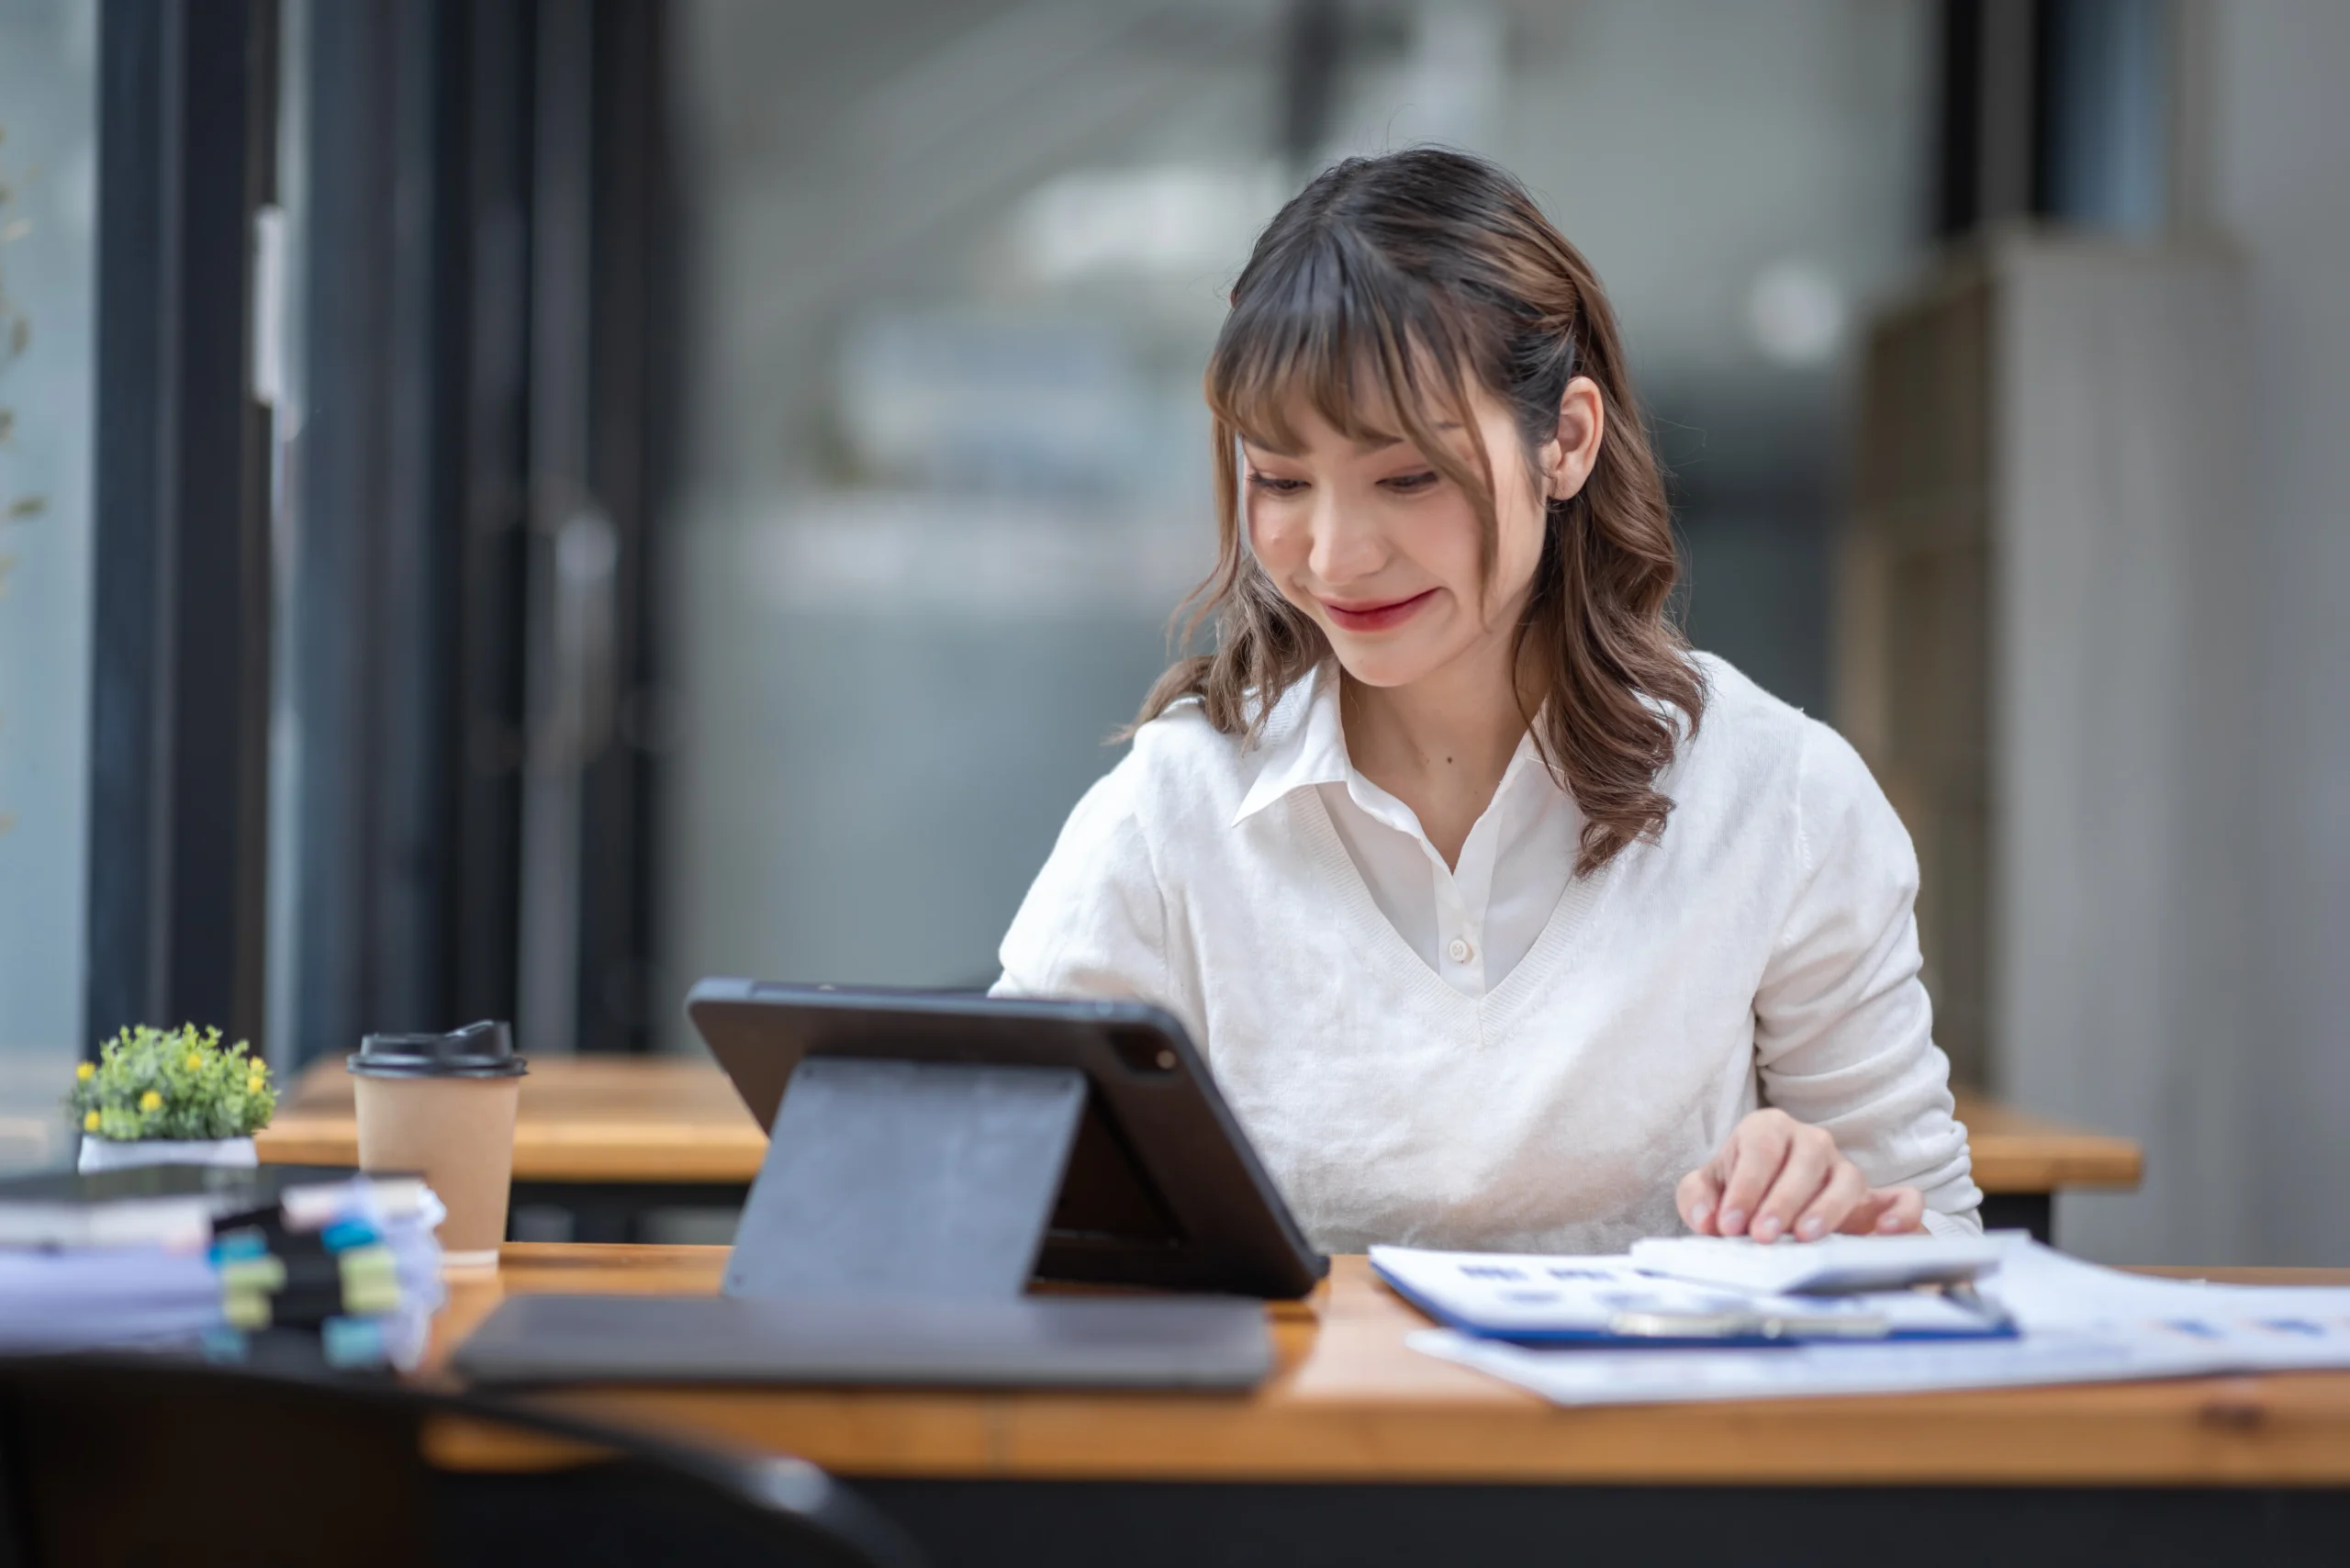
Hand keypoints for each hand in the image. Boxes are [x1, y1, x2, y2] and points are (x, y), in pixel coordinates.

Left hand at [1676, 1108, 1924, 1240]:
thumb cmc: (1738, 1190)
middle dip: (1782, 1201)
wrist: (1770, 1199)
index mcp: (1767, 1129)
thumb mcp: (1708, 1187)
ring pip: (1847, 1178)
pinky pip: (1901, 1198)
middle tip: (1763, 1235)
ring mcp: (1845, 1167)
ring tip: (1806, 1237)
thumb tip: (1707, 1218)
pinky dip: (1900, 1213)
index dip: (1745, 1187)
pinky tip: (1883, 1234)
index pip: (1759, 1151)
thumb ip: (1697, 1197)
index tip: (1730, 1224)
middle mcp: (1810, 1141)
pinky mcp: (1875, 1197)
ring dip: (1827, 1208)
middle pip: (1804, 1162)